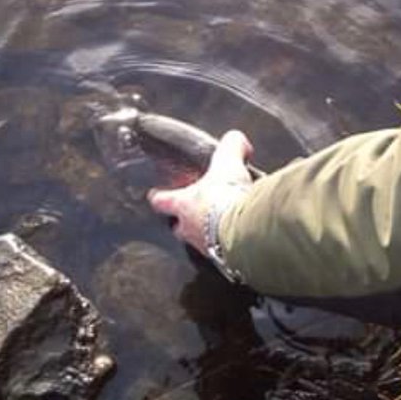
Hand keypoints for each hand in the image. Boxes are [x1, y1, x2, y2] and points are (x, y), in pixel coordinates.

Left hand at [148, 129, 253, 255]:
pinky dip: (229, 245)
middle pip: (177, 228)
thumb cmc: (226, 199)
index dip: (158, 197)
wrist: (245, 230)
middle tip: (191, 214)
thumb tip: (236, 139)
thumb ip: (230, 147)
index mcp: (182, 205)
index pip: (161, 200)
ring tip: (221, 226)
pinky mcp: (226, 259)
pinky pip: (223, 252)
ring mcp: (206, 247)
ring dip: (207, 234)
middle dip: (182, 222)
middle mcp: (190, 229)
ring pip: (199, 242)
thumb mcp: (228, 163)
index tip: (155, 195)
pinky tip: (239, 237)